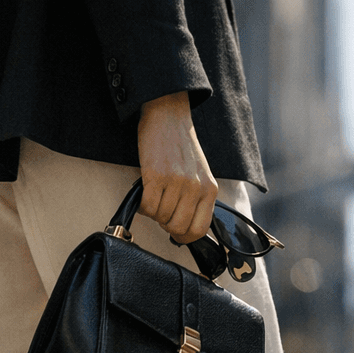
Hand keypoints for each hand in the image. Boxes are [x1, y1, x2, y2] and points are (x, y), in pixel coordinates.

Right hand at [137, 91, 217, 241]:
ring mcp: (176, 182)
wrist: (168, 116)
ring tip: (154, 197)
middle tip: (162, 211)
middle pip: (178, 228)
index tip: (176, 231)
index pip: (200, 229)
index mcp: (210, 189)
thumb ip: (198, 200)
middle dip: (166, 224)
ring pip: (160, 218)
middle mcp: (196, 188)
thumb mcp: (200, 175)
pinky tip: (145, 193)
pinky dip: (143, 205)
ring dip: (153, 213)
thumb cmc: (182, 147)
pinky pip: (147, 207)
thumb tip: (186, 229)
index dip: (184, 235)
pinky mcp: (156, 176)